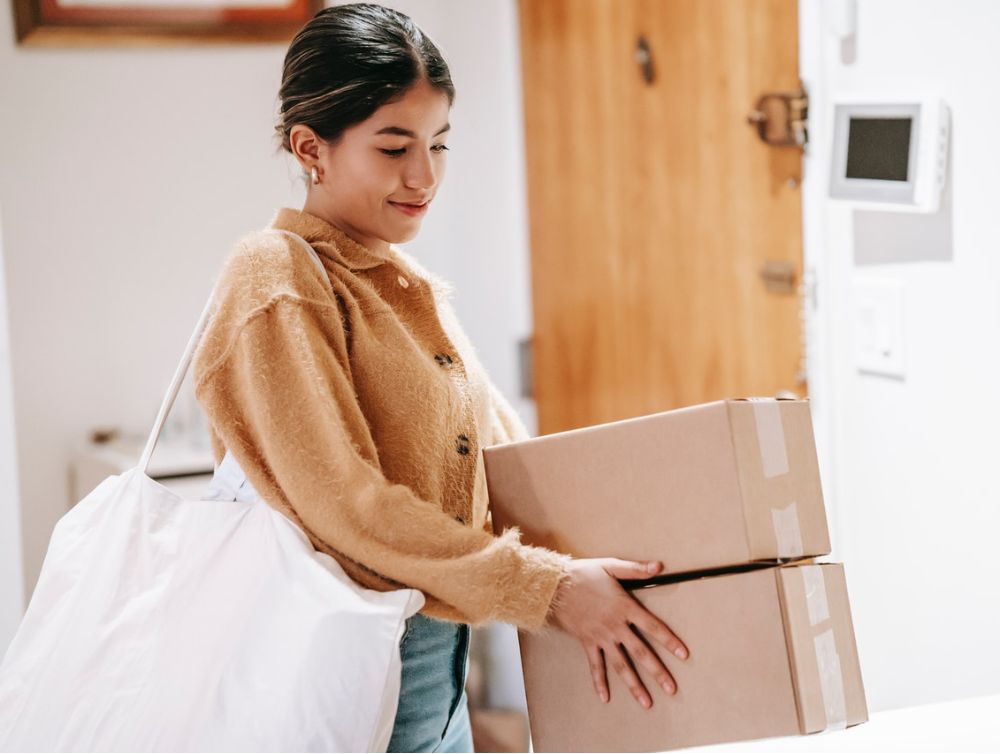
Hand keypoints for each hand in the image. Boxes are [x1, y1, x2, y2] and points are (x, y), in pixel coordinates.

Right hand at [547, 558, 688, 708]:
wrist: (554, 586)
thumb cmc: (583, 574)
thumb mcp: (610, 566)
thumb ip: (635, 569)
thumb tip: (659, 566)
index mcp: (624, 607)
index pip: (653, 627)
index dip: (669, 641)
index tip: (684, 655)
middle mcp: (615, 626)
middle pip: (640, 652)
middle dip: (657, 672)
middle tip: (671, 689)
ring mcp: (601, 637)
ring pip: (620, 665)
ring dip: (634, 685)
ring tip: (646, 702)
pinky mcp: (587, 642)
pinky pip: (594, 666)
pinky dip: (599, 682)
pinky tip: (605, 697)